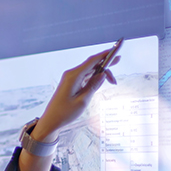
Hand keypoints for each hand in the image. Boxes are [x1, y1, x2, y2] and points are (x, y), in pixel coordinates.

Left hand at [18, 48, 119, 170]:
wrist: (51, 120)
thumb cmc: (65, 113)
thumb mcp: (83, 100)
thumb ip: (93, 86)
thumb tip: (102, 74)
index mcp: (73, 76)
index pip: (92, 61)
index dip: (104, 55)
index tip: (115, 50)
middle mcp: (71, 74)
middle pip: (91, 64)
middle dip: (105, 63)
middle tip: (119, 60)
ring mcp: (70, 78)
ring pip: (89, 71)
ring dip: (101, 73)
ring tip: (113, 81)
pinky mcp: (71, 83)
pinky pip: (85, 76)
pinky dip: (94, 78)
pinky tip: (102, 82)